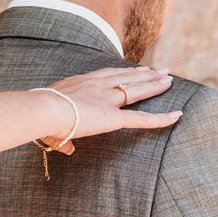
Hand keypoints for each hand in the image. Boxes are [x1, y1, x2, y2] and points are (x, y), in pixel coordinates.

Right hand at [39, 67, 180, 155]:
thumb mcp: (50, 120)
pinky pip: (142, 118)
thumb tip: (66, 148)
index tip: (134, 69)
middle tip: (160, 69)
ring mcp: (108, 99)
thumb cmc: (40, 115)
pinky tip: (176, 115)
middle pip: (127, 76)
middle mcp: (98, 86)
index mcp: (82, 83)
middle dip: (145, 72)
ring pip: (137, 88)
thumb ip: (61, 136)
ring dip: (155, 83)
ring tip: (169, 78)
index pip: (108, 74)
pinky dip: (161, 117)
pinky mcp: (114, 117)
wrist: (44, 109)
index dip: (123, 71)